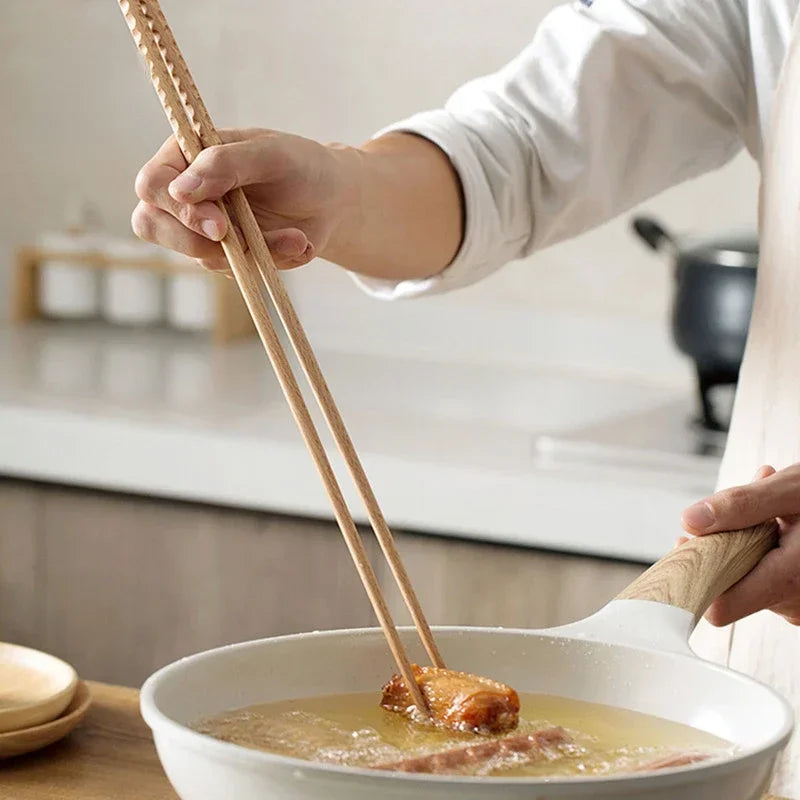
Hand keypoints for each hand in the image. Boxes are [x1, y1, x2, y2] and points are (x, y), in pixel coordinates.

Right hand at [131, 128, 358, 272]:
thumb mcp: (271, 154)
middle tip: (243, 241)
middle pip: (152, 226)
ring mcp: (204, 230)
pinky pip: (235, 272)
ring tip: (293, 237)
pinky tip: (295, 244)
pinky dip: (269, 262)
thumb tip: (180, 190)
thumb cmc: (300, 165)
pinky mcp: (228, 257)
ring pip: (200, 257)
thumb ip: (226, 163)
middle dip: (198, 242)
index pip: (151, 184)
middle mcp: (186, 195)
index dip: (175, 208)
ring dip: (251, 253)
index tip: (219, 224)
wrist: (333, 200)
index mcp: (185, 156)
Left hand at [680, 464, 799, 626]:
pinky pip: (763, 583)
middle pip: (728, 589)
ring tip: (766, 520)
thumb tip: (690, 521)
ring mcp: (799, 607)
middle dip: (722, 551)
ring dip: (742, 550)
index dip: (696, 578)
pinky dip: (759, 556)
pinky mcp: (798, 601)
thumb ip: (743, 504)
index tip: (685, 547)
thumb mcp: (791, 490)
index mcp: (791, 578)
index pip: (721, 607)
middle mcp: (796, 604)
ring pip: (744, 583)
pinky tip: (777, 531)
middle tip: (732, 517)